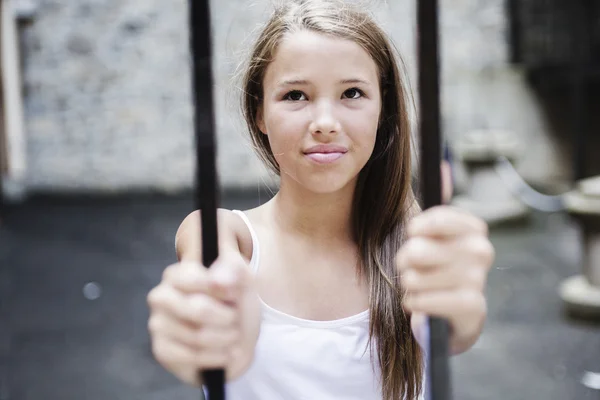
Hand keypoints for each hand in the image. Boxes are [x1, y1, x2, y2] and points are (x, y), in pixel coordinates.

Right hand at [147, 256, 259, 384]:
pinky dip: (216, 356)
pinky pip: (192, 355)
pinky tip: (225, 353)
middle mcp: (161, 295)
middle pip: (199, 310)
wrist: (237, 340)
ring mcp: (158, 323)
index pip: (194, 279)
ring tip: (233, 334)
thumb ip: (233, 270)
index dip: (221, 289)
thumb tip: (218, 281)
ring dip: (225, 337)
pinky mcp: (161, 349)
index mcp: (177, 273)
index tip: (235, 294)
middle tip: (236, 318)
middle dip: (226, 317)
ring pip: (197, 335)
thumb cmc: (235, 304)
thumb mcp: (242, 280)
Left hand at [396, 160, 493, 353]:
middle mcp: (481, 250)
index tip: (414, 235)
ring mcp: (478, 280)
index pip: (434, 218)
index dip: (414, 230)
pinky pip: (422, 301)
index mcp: (472, 228)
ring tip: (421, 288)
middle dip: (404, 261)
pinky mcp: (472, 309)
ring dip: (409, 286)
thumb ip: (435, 207)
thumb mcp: (432, 237)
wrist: (444, 316)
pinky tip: (422, 305)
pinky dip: (413, 304)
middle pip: (417, 249)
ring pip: (415, 277)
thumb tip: (442, 166)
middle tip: (412, 268)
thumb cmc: (433, 270)